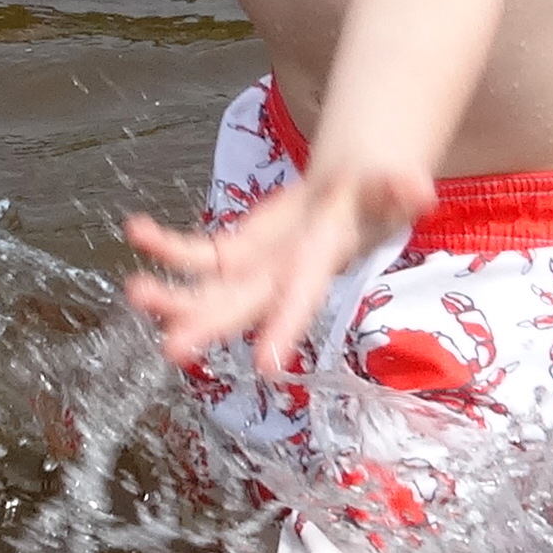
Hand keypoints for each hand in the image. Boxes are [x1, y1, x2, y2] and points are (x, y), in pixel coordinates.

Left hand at [124, 161, 432, 378]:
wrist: (353, 195)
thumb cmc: (375, 195)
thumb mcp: (389, 187)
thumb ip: (398, 187)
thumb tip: (418, 187)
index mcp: (319, 263)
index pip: (301, 298)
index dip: (285, 327)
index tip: (265, 365)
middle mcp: (281, 278)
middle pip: (241, 307)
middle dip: (208, 326)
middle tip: (172, 349)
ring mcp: (254, 270)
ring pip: (208, 291)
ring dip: (172, 295)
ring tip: (134, 289)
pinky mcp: (236, 253)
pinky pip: (196, 255)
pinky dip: (166, 246)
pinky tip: (136, 230)